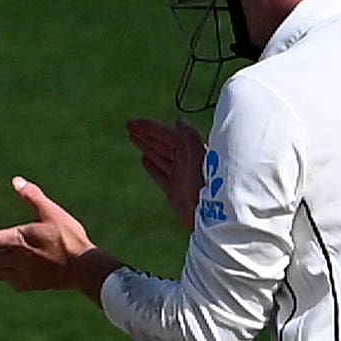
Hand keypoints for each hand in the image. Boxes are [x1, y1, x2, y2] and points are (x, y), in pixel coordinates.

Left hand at [0, 180, 106, 293]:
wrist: (84, 268)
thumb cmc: (69, 238)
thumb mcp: (52, 212)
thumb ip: (33, 196)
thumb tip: (16, 181)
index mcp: (17, 240)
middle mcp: (15, 260)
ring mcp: (22, 275)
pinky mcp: (31, 285)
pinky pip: (10, 282)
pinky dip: (4, 275)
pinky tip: (9, 272)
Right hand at [128, 117, 206, 231]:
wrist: (211, 218)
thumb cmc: (208, 188)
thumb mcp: (199, 159)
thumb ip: (190, 139)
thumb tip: (179, 122)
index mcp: (190, 152)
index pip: (167, 135)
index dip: (150, 128)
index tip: (132, 123)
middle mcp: (184, 162)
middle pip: (162, 143)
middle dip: (146, 134)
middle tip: (129, 126)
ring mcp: (179, 175)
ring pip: (159, 156)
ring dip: (146, 146)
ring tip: (133, 137)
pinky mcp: (174, 190)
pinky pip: (160, 174)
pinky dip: (151, 166)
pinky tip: (144, 160)